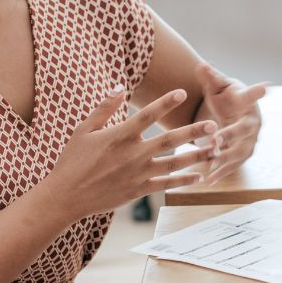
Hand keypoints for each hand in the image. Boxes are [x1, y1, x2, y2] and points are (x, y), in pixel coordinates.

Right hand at [51, 86, 218, 219]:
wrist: (66, 196)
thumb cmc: (72, 160)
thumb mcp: (84, 129)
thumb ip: (105, 108)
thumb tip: (120, 86)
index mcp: (120, 136)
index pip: (148, 115)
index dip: (166, 102)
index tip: (183, 92)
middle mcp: (133, 154)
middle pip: (169, 140)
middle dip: (193, 132)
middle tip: (213, 125)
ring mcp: (137, 173)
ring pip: (173, 163)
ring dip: (196, 156)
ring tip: (215, 150)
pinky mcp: (138, 190)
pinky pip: (165, 184)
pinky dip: (183, 181)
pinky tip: (199, 177)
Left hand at [194, 63, 266, 184]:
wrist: (236, 114)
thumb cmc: (227, 98)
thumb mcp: (218, 87)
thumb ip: (210, 77)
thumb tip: (201, 64)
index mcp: (247, 101)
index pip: (252, 95)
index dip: (258, 92)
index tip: (267, 87)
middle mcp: (253, 121)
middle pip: (244, 129)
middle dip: (230, 135)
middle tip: (215, 141)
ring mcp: (251, 139)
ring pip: (241, 150)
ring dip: (226, 158)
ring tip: (210, 164)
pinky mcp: (245, 153)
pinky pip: (234, 164)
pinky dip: (222, 172)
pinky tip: (209, 179)